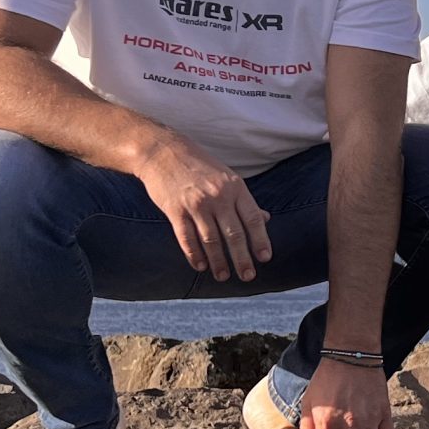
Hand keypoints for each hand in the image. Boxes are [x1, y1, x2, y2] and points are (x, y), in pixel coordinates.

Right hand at [138, 133, 272, 280]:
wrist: (162, 152)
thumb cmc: (199, 166)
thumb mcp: (227, 177)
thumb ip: (244, 200)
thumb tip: (266, 219)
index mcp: (235, 187)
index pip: (252, 219)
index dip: (260, 240)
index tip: (265, 258)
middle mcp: (217, 196)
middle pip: (234, 234)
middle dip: (242, 258)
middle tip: (248, 276)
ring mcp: (196, 203)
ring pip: (211, 240)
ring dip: (218, 261)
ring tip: (223, 276)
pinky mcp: (175, 209)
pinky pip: (187, 238)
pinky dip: (194, 254)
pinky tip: (201, 266)